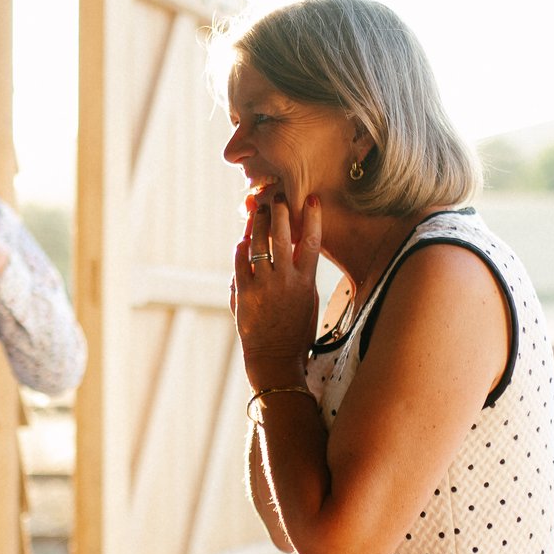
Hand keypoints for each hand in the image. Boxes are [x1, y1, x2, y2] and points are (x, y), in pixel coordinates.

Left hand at [232, 193, 321, 388]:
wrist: (276, 358)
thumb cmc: (296, 331)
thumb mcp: (309, 301)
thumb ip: (303, 275)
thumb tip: (297, 251)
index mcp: (306, 280)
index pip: (312, 240)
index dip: (312, 216)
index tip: (311, 198)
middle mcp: (285, 278)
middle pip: (283, 234)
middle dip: (280, 210)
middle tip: (277, 196)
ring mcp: (263, 284)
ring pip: (258, 242)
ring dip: (258, 222)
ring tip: (258, 210)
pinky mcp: (243, 292)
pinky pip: (240, 260)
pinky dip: (241, 247)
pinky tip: (243, 240)